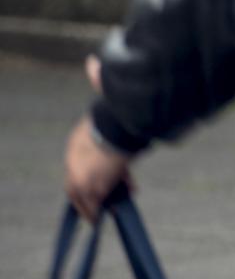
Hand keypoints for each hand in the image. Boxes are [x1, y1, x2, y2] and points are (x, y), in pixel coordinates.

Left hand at [64, 57, 131, 222]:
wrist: (117, 128)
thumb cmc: (117, 114)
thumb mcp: (106, 97)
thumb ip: (99, 82)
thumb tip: (93, 63)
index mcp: (77, 140)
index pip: (81, 162)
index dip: (96, 171)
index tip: (113, 175)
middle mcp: (73, 159)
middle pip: (78, 181)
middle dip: (95, 189)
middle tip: (111, 194)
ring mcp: (79, 175)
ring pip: (84, 195)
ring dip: (96, 202)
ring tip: (110, 208)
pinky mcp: (88, 188)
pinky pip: (92, 205)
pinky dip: (97, 211)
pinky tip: (108, 215)